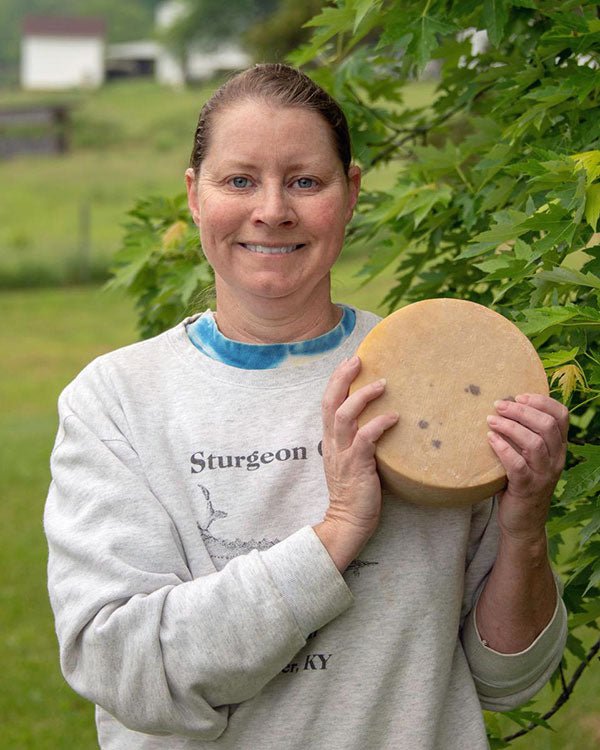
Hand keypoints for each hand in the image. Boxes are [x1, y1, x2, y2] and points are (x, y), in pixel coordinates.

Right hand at [318, 356, 398, 561]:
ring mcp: (343, 454)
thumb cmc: (356, 491)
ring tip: (381, 383)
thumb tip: (381, 420)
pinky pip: (365, 439)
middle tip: (358, 359)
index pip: (327, 403)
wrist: (347, 522)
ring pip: (344, 416)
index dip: (336, 380)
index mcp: (331, 440)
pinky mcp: (356, 466)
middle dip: (342, 378)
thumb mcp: (353, 459)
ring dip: (362, 397)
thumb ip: (359, 440)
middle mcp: (333, 443)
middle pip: (330, 402)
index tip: (349, 362)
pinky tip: (394, 417)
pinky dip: (378, 424)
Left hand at [486, 393, 568, 543]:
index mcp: (558, 447)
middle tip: (499, 405)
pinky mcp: (527, 488)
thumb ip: (523, 435)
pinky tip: (490, 439)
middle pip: (546, 425)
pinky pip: (517, 464)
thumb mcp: (528, 456)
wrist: (523, 522)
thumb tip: (501, 405)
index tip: (519, 396)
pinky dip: (503, 448)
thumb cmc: (520, 482)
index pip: (561, 415)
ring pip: (534, 442)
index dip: (541, 401)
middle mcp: (556, 459)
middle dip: (521, 411)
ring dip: (510, 427)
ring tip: (490, 420)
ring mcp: (544, 474)